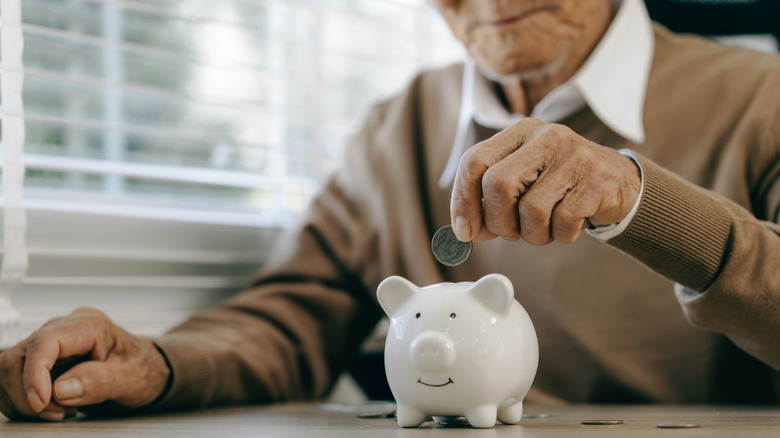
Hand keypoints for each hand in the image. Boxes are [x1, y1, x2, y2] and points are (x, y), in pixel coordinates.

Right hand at [0, 307, 169, 420]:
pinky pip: (12, 379)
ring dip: (22, 398)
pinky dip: (22, 400)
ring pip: (8, 369)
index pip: (45, 342)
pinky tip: (50, 407)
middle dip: (29, 393)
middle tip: (58, 413)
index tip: (42, 402)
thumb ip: (100, 381)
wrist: (147, 369)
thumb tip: (61, 390)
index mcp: (88, 325)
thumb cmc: (143, 368)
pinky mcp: (41, 360)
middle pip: (18, 357)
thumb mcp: (132, 376)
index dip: (35, 374)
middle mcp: (64, 329)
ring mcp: (50, 343)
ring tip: (58, 411)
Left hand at [451, 118, 640, 244]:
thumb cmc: (560, 186)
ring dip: (532, 235)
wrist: (621, 185)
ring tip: (544, 230)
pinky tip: (568, 227)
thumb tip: (466, 231)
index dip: (463, 201)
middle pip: (497, 184)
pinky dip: (560, 236)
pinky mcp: (598, 181)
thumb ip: (490, 201)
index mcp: (519, 132)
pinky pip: (563, 222)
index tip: (465, 231)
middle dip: (498, 222)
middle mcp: (546, 136)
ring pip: (531, 209)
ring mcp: (575, 156)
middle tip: (509, 234)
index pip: (474, 161)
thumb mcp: (523, 182)